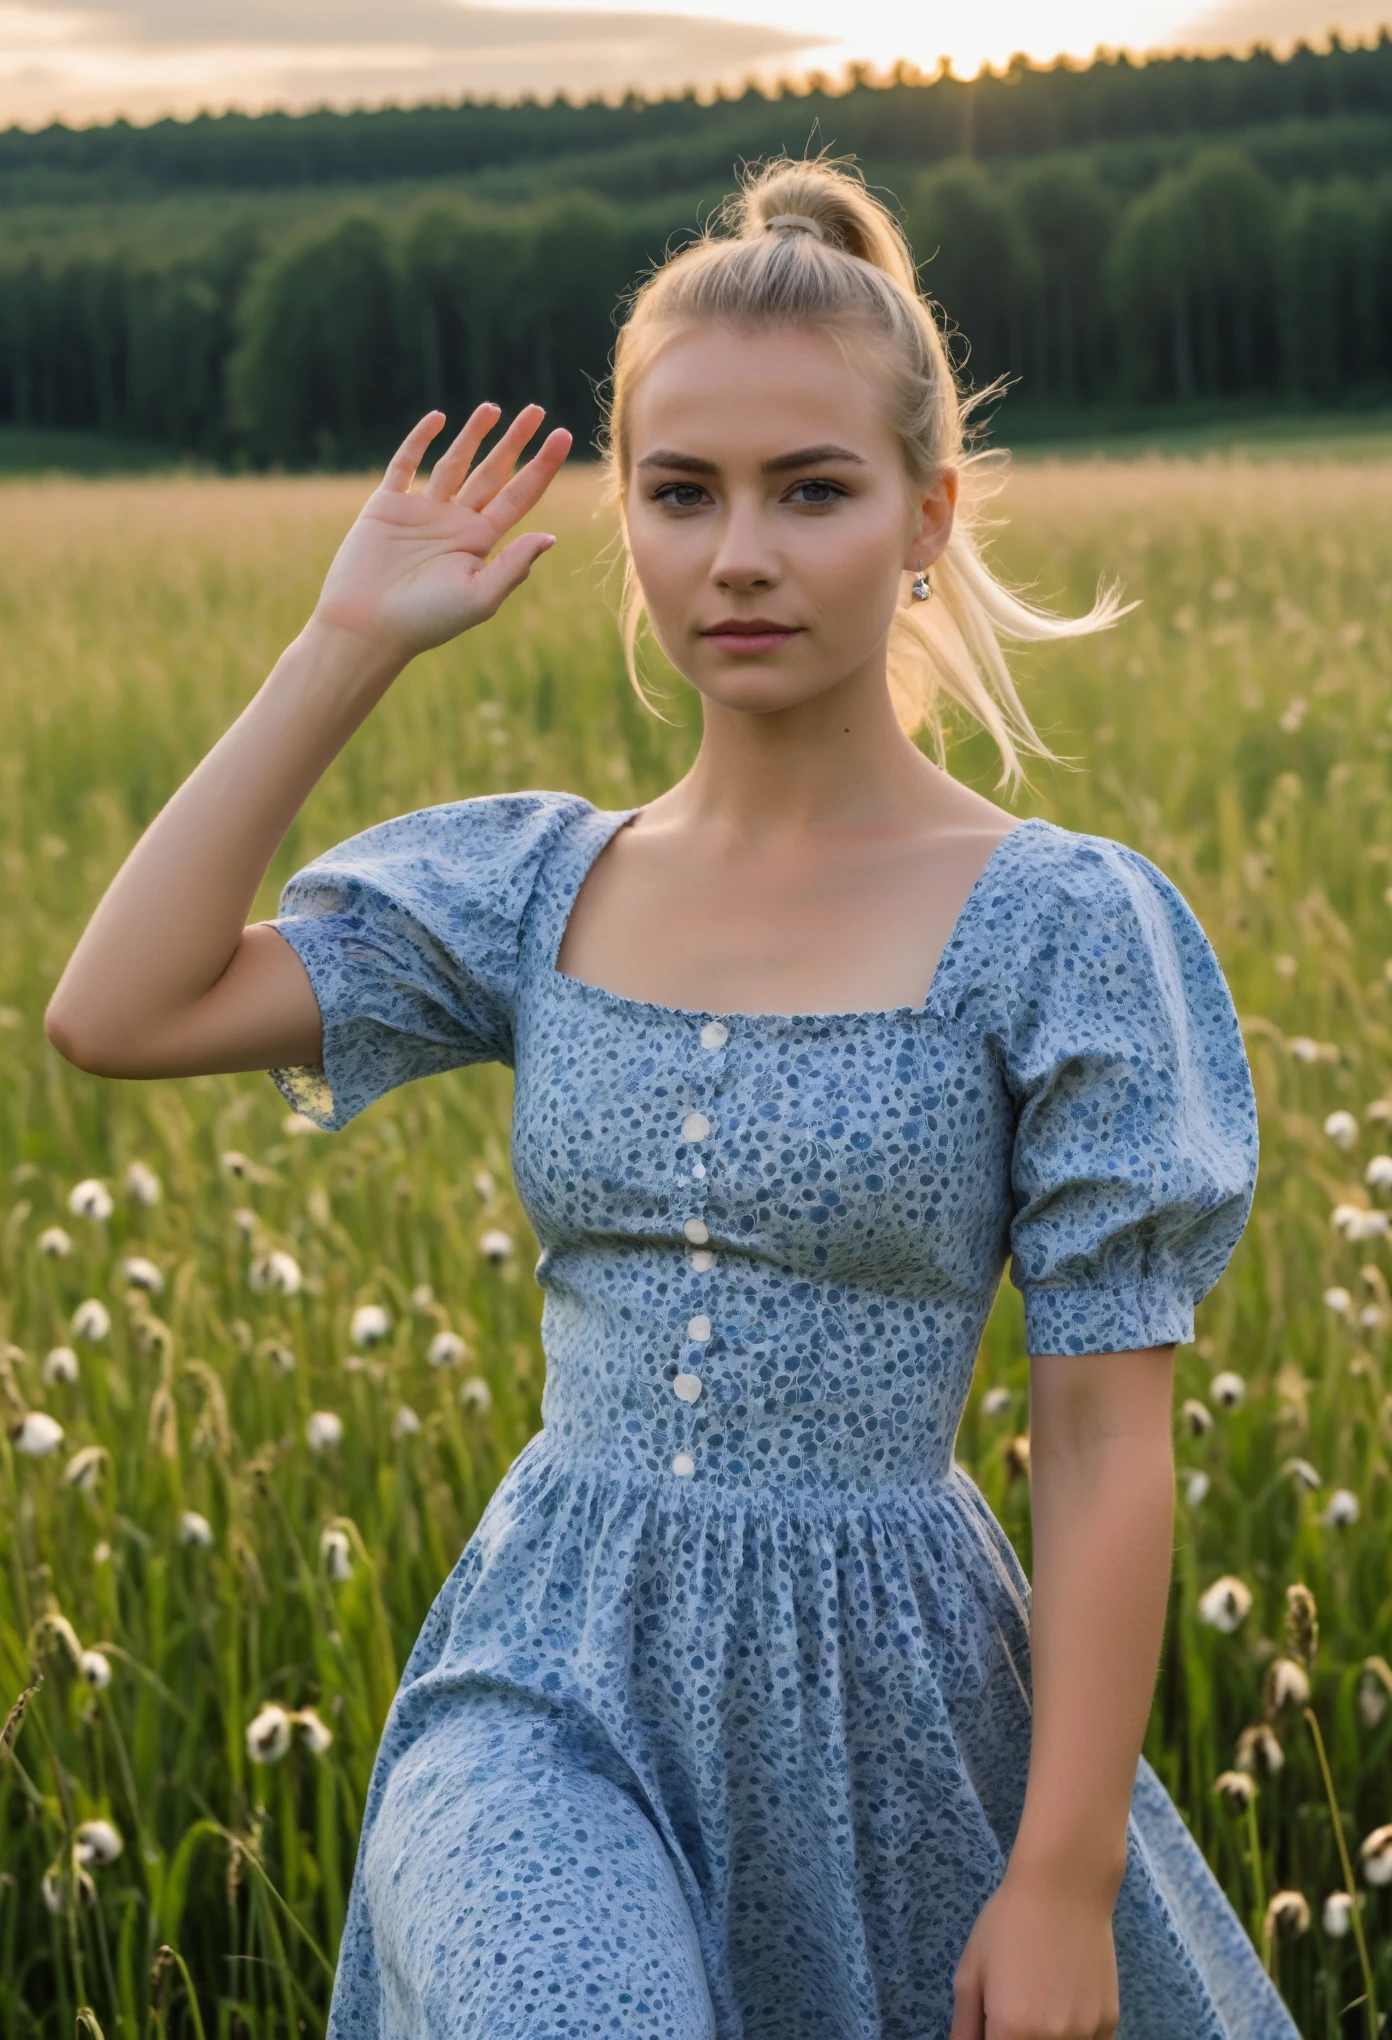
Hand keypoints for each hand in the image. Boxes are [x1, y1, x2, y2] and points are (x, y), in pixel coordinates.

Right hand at [311, 403, 571, 662]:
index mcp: (481, 542)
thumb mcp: (479, 597)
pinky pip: (405, 465)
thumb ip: (513, 566)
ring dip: (474, 435)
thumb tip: (550, 537)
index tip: (563, 436)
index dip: (542, 466)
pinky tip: (438, 419)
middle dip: (515, 442)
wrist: (368, 626)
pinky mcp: (387, 505)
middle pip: (493, 472)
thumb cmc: (426, 620)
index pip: (519, 496)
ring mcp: (422, 511)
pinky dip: (420, 440)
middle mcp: (456, 522)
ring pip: (454, 462)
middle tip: (537, 411)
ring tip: (494, 408)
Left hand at [950, 1869, 1119, 2039]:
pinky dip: (1072, 2035)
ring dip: (1044, 2037)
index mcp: (1012, 2031)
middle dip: (1017, 2036)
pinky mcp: (1110, 2023)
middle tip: (1014, 2008)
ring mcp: (1086, 2035)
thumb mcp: (970, 1972)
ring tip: (1038, 2000)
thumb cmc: (1008, 1923)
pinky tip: (1063, 2002)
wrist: (1065, 1887)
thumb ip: (964, 2027)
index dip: (993, 2039)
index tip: (993, 2025)